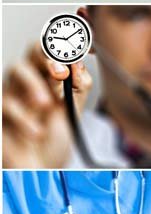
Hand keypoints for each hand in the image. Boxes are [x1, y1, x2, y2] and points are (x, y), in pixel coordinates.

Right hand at [2, 43, 91, 168]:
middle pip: (33, 49)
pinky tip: (37, 131)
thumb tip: (77, 64)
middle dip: (48, 56)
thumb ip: (79, 85)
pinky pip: (6, 102)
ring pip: (16, 68)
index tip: (77, 54)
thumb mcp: (74, 110)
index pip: (55, 47)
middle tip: (61, 73)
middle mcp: (32, 78)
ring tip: (46, 104)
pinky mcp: (2, 111)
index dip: (65, 45)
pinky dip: (24, 117)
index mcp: (51, 74)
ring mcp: (15, 92)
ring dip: (33, 82)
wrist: (41, 168)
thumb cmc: (54, 137)